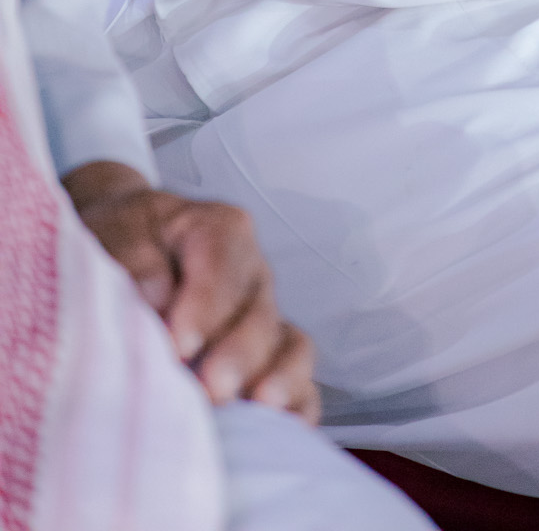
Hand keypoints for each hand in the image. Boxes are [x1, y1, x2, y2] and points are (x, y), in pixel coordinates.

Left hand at [62, 161, 319, 420]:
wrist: (129, 256)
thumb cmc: (125, 244)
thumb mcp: (116, 233)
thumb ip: (133, 259)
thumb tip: (154, 296)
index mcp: (218, 229)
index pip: (224, 258)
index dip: (206, 303)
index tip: (178, 345)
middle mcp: (252, 272)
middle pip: (260, 310)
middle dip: (239, 352)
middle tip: (211, 388)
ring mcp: (266, 318)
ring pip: (290, 344)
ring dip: (278, 378)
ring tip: (255, 407)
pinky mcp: (271, 360)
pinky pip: (301, 383)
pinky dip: (297, 407)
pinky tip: (279, 429)